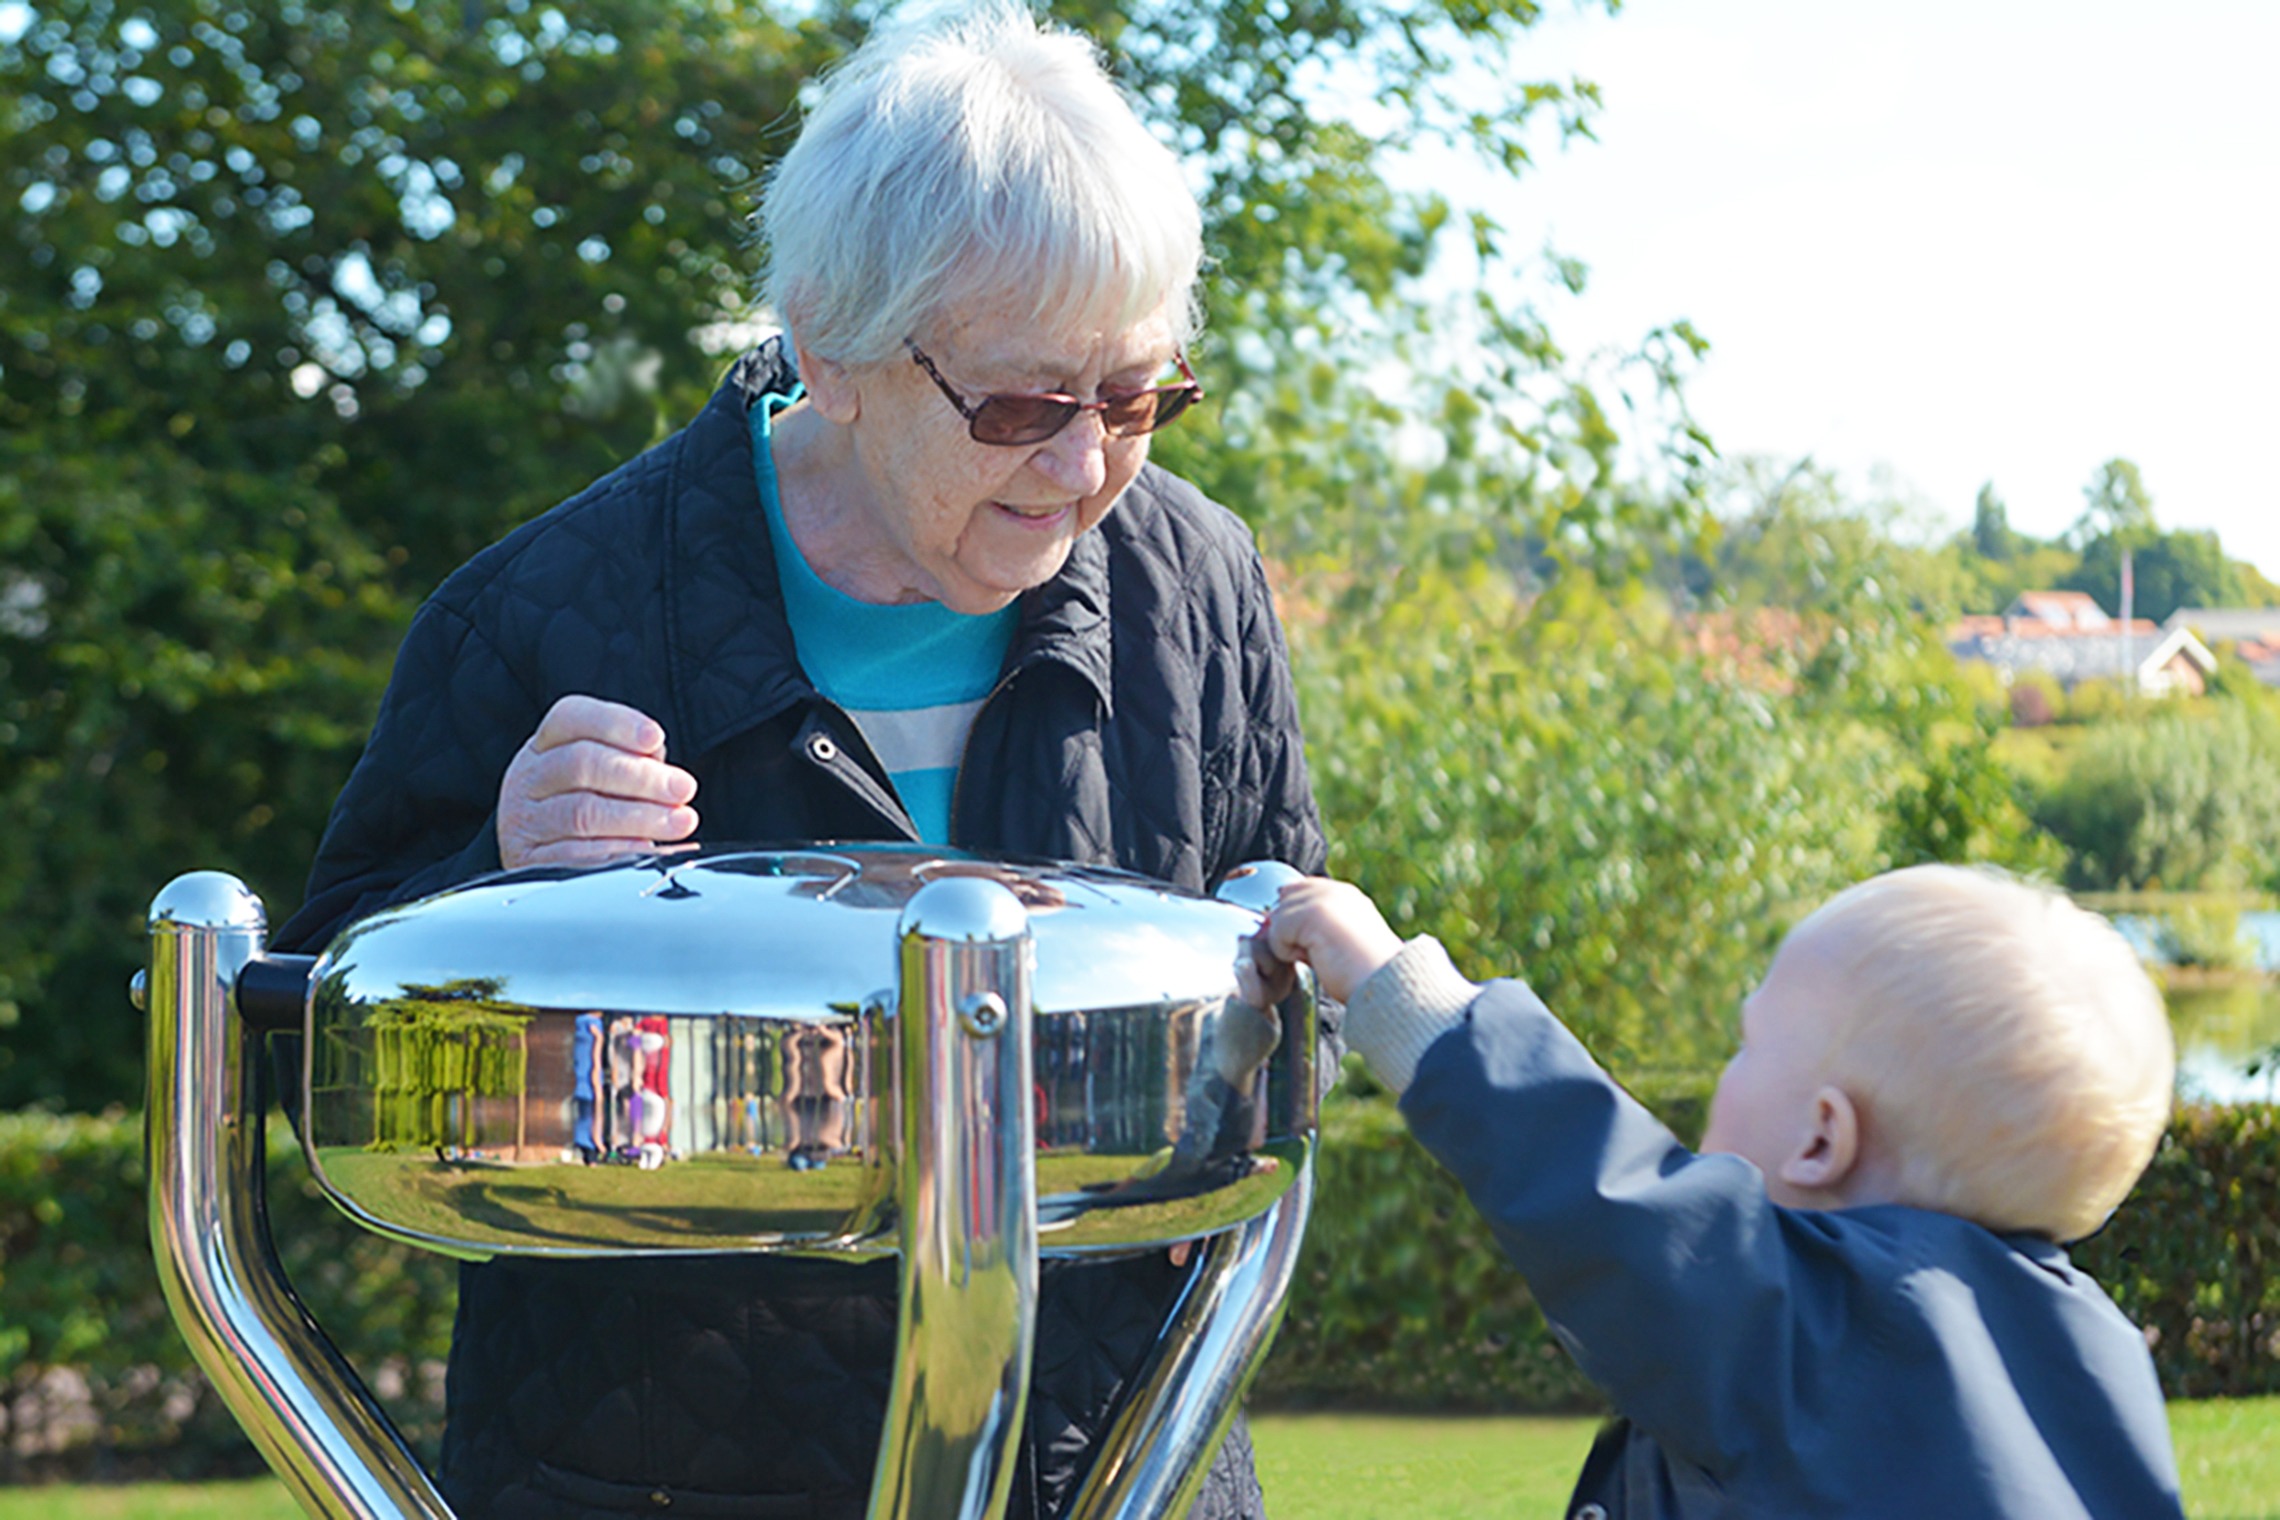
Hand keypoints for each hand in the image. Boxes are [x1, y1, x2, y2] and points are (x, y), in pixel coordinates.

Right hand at [497, 695, 700, 867]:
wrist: (535, 847)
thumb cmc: (584, 796)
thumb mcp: (604, 767)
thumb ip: (634, 760)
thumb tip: (667, 776)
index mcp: (548, 742)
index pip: (572, 718)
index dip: (615, 725)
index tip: (655, 738)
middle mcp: (531, 775)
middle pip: (581, 764)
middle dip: (640, 776)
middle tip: (682, 788)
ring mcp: (526, 818)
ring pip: (581, 813)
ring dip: (638, 817)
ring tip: (679, 822)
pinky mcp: (530, 858)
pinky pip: (576, 854)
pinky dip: (618, 849)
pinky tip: (648, 847)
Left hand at [1254, 877, 1403, 1005]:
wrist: (1384, 986)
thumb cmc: (1363, 975)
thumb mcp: (1339, 940)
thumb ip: (1313, 923)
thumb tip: (1274, 917)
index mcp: (1345, 895)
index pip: (1300, 890)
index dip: (1295, 917)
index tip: (1315, 945)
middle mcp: (1335, 891)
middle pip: (1285, 901)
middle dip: (1291, 931)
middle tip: (1320, 953)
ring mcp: (1324, 898)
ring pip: (1278, 918)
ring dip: (1290, 945)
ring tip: (1321, 957)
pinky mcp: (1312, 912)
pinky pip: (1277, 932)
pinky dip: (1289, 953)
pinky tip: (1316, 959)